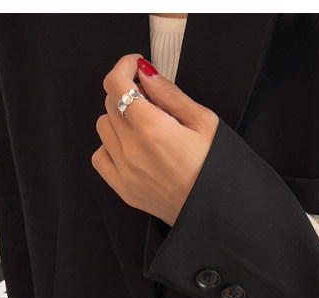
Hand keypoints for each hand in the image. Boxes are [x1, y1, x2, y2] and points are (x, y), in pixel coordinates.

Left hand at [92, 54, 218, 225]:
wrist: (218, 212)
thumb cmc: (218, 169)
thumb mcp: (204, 122)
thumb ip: (170, 94)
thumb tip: (146, 73)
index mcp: (153, 129)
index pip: (116, 84)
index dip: (123, 67)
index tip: (135, 65)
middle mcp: (133, 150)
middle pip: (110, 103)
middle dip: (127, 93)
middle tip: (150, 98)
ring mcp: (125, 172)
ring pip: (103, 128)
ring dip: (118, 119)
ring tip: (143, 125)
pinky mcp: (124, 190)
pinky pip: (100, 157)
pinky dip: (110, 146)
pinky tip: (131, 147)